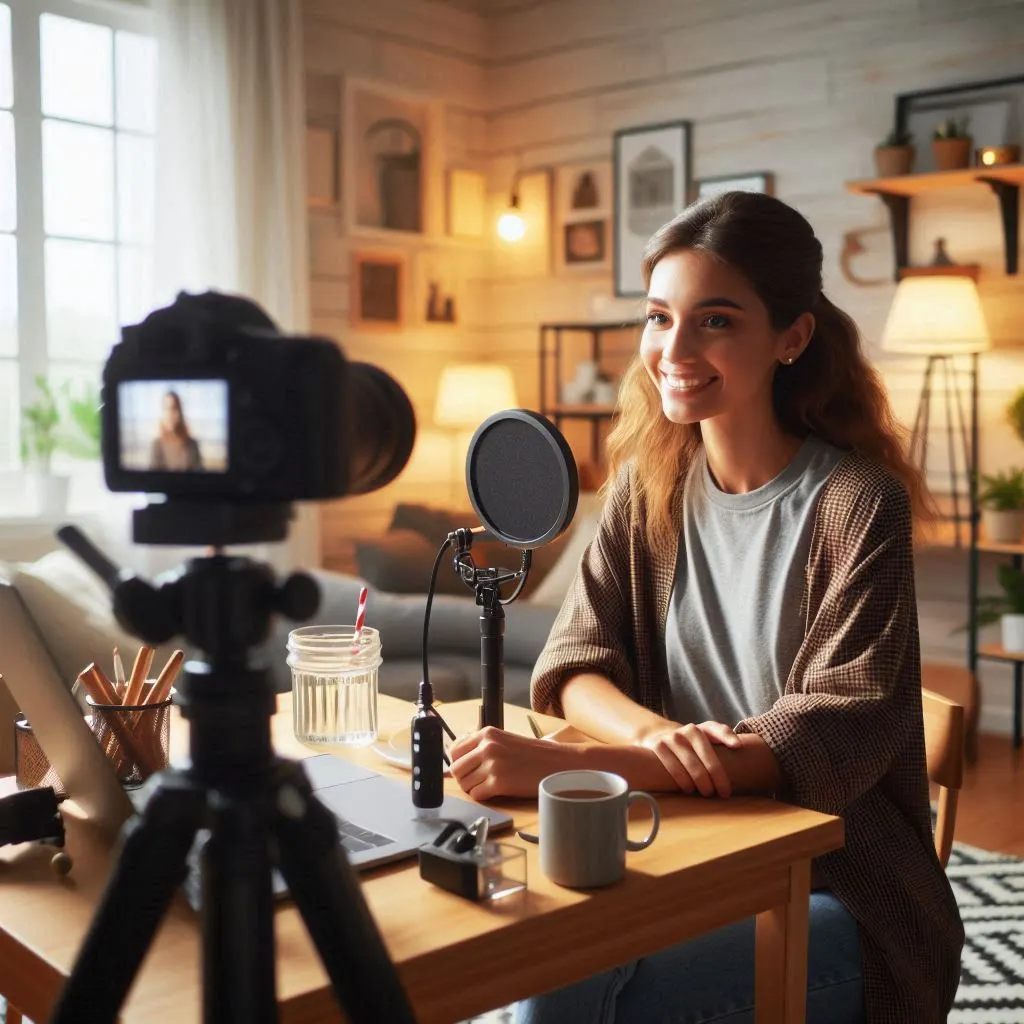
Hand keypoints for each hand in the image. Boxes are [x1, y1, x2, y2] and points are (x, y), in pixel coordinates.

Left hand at [450, 727, 571, 799]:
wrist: (556, 763)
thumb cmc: (531, 754)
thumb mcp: (503, 740)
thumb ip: (480, 747)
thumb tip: (455, 763)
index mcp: (486, 733)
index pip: (454, 751)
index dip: (457, 763)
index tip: (465, 769)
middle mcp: (487, 747)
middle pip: (456, 769)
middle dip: (464, 778)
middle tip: (477, 781)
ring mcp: (493, 765)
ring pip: (464, 785)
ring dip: (473, 789)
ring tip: (489, 786)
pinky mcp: (499, 783)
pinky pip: (476, 795)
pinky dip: (483, 797)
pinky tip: (495, 792)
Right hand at [639, 721, 740, 797]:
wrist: (657, 736)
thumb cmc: (690, 745)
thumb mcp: (705, 740)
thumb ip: (722, 745)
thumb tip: (743, 754)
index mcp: (704, 728)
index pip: (717, 729)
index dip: (728, 736)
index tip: (738, 746)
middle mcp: (689, 730)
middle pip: (708, 756)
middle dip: (718, 777)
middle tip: (724, 793)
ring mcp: (673, 737)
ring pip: (692, 764)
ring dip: (702, 782)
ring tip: (708, 793)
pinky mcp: (658, 745)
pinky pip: (673, 766)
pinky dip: (682, 780)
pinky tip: (688, 789)